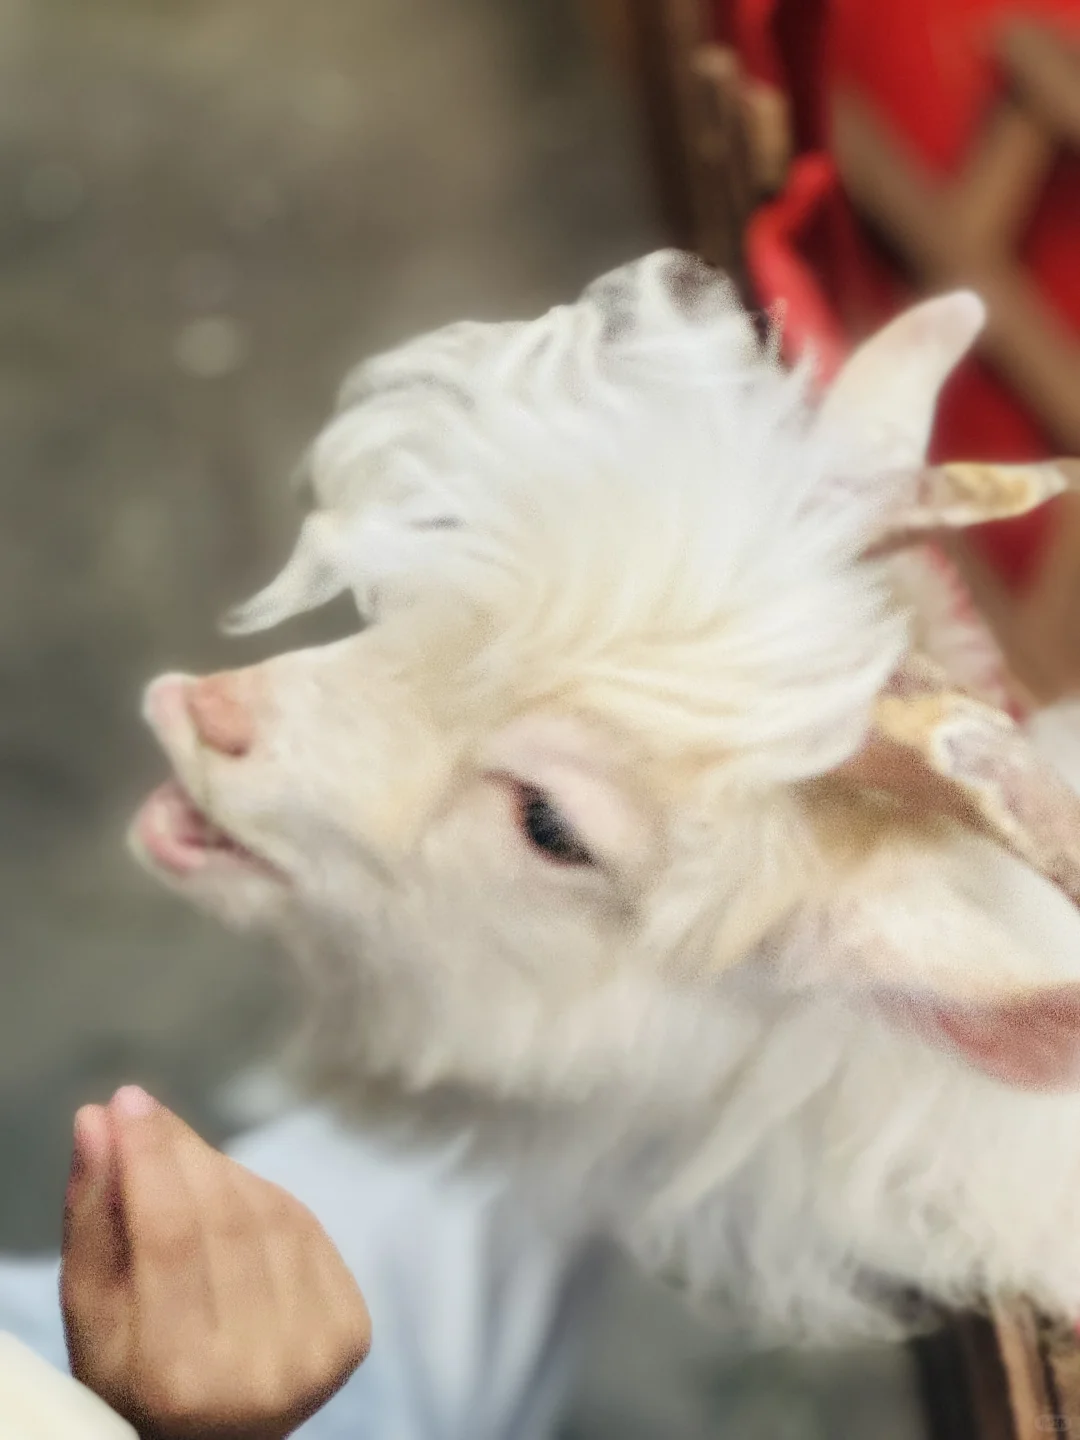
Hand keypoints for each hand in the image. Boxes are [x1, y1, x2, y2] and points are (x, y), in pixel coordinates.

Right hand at [60, 1087, 370, 1439]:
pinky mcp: (353, 1331)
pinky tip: (231, 1194)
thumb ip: (92, 1220)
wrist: (217, 1434)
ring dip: (219, 1170)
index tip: (125, 1103)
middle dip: (180, 1151)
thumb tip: (97, 1121)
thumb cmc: (133, 1376)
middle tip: (146, 1113)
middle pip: (223, 1217)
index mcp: (181, 1380)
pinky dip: (264, 1196)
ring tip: (179, 1162)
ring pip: (267, 1212)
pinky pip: (305, 1226)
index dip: (148, 1158)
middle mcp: (261, 1371)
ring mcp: (318, 1351)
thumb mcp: (92, 1315)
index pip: (170, 1236)